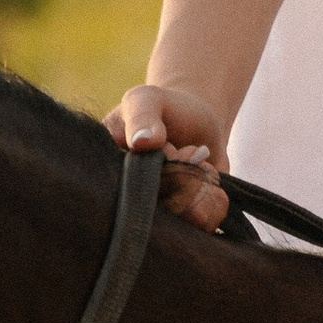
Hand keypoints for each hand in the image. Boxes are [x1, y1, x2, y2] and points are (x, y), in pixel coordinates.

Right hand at [108, 81, 231, 229]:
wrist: (197, 120)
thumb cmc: (164, 109)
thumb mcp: (148, 99)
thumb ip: (142, 115)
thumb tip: (142, 143)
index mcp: (107, 173)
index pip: (127, 189)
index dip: (156, 168)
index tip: (167, 143)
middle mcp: (128, 202)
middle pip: (158, 207)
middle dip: (183, 173)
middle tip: (188, 150)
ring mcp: (158, 216)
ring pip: (185, 219)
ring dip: (201, 184)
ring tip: (198, 160)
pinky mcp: (185, 224)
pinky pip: (205, 223)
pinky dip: (215, 197)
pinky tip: (209, 174)